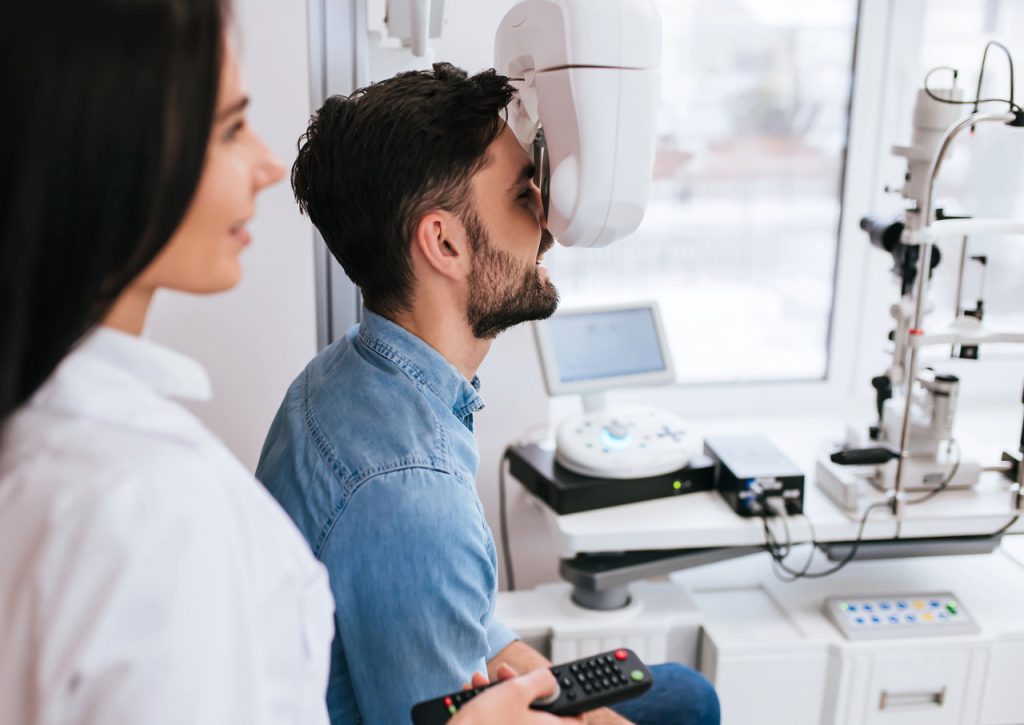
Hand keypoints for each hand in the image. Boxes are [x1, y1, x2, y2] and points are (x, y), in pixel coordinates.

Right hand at [451, 667, 581, 723]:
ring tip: (480, 682)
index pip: (576, 717)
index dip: (566, 696)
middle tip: (506, 674)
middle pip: (541, 712)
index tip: (553, 681)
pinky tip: (472, 696)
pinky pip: (500, 724)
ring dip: (498, 695)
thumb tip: (550, 680)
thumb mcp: (515, 691)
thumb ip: (539, 681)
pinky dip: (489, 710)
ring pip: (516, 717)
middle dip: (521, 688)